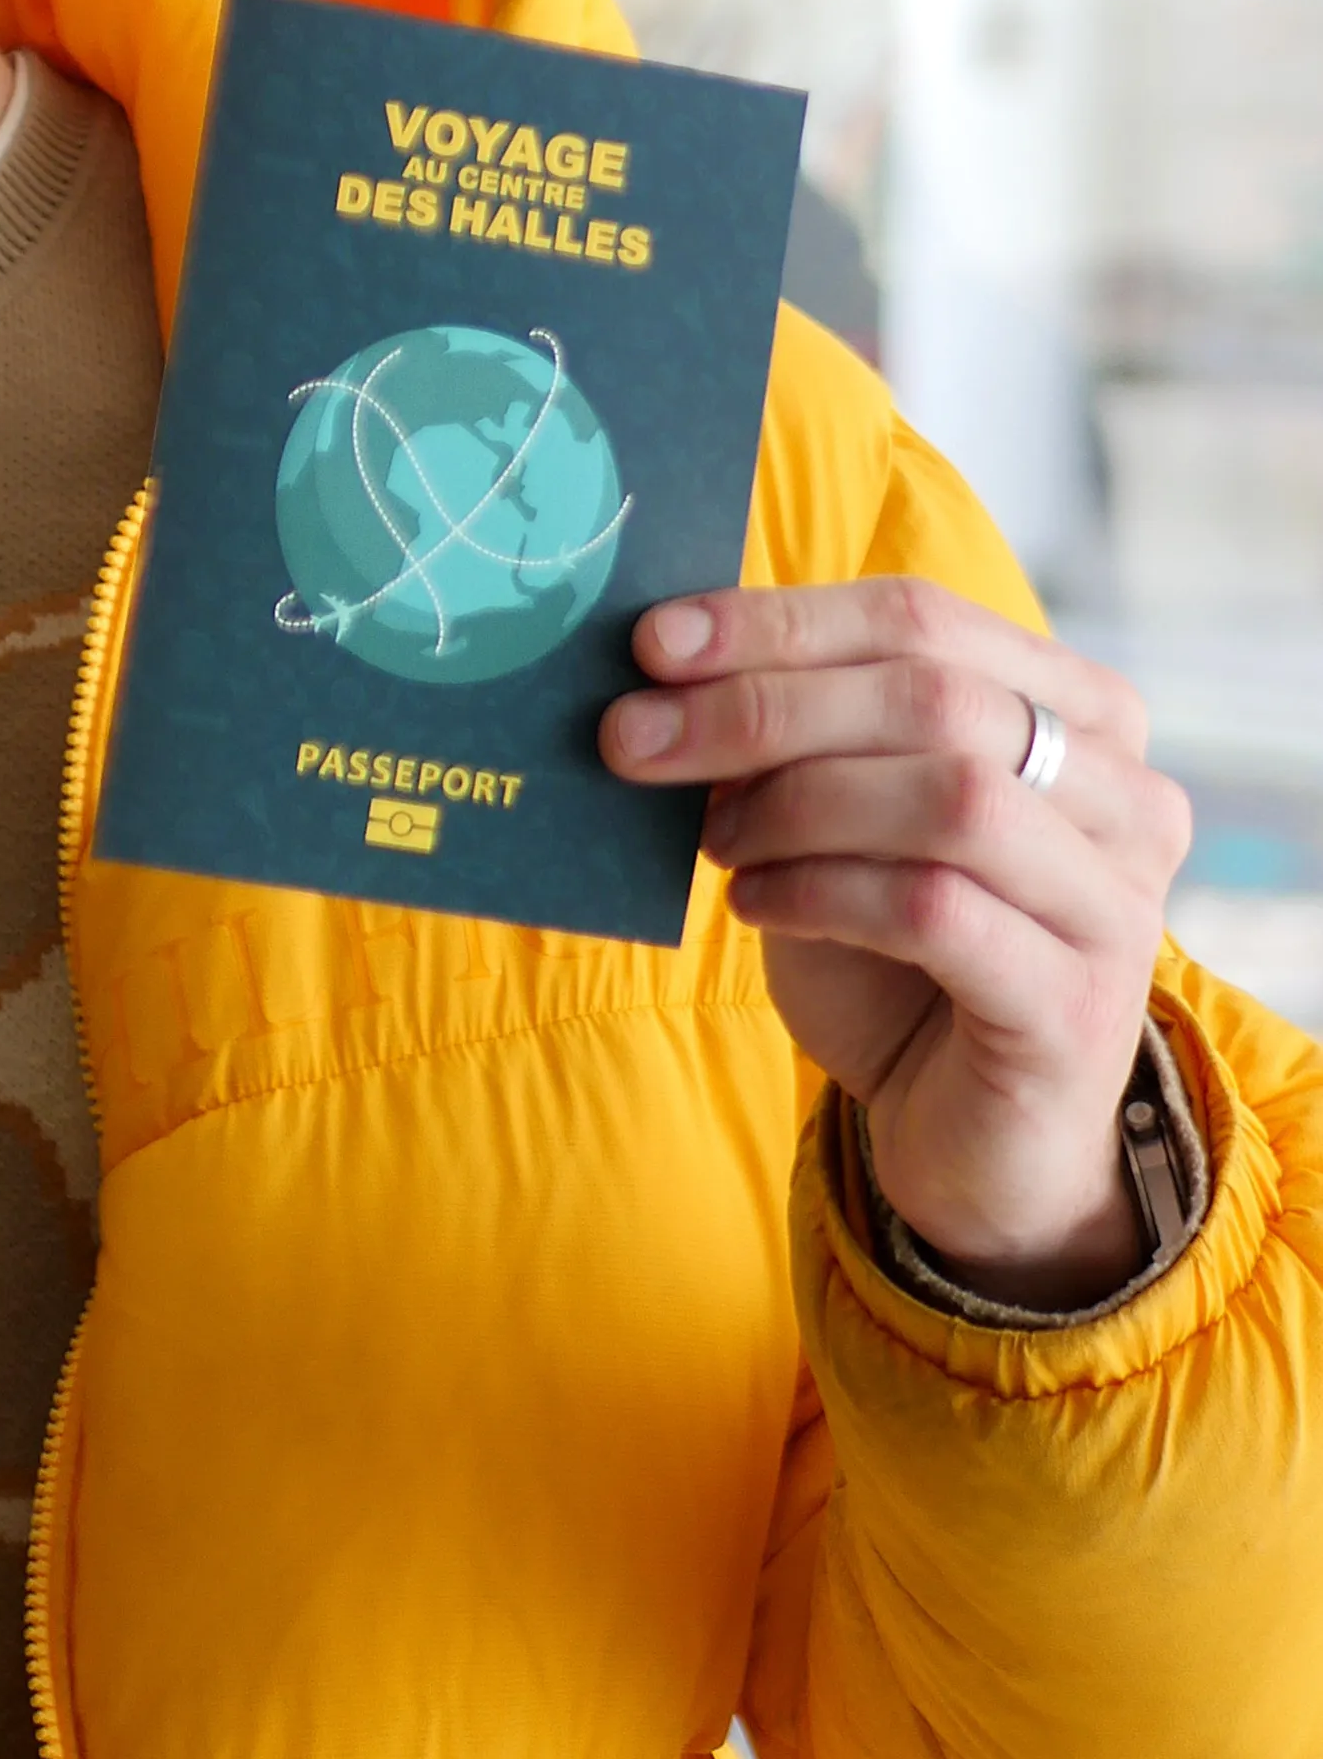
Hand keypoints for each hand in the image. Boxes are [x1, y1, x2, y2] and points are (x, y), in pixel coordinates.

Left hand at [602, 580, 1190, 1307]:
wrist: (970, 1139)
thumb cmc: (897, 960)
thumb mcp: (839, 823)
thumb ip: (792, 737)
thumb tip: (664, 662)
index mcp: (1079, 714)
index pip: (920, 619)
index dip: (777, 623)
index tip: (652, 643)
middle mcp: (1124, 795)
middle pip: (932, 697)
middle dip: (761, 708)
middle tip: (633, 740)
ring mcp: (1114, 903)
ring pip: (948, 797)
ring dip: (797, 804)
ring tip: (715, 841)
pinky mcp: (1074, 1007)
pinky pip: (935, 910)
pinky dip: (821, 893)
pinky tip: (756, 905)